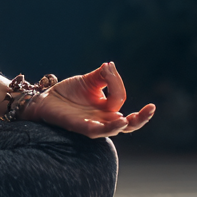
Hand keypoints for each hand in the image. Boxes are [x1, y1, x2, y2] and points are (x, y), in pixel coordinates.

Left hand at [24, 62, 154, 137]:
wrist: (45, 100)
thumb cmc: (68, 93)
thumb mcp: (88, 81)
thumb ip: (102, 76)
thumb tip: (111, 66)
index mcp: (107, 108)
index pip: (119, 97)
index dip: (116, 82)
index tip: (108, 67)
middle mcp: (103, 118)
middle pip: (129, 124)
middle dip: (142, 118)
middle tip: (152, 108)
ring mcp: (93, 125)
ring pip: (114, 129)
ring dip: (123, 124)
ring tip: (128, 119)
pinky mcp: (80, 127)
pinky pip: (97, 131)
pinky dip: (107, 127)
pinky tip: (116, 121)